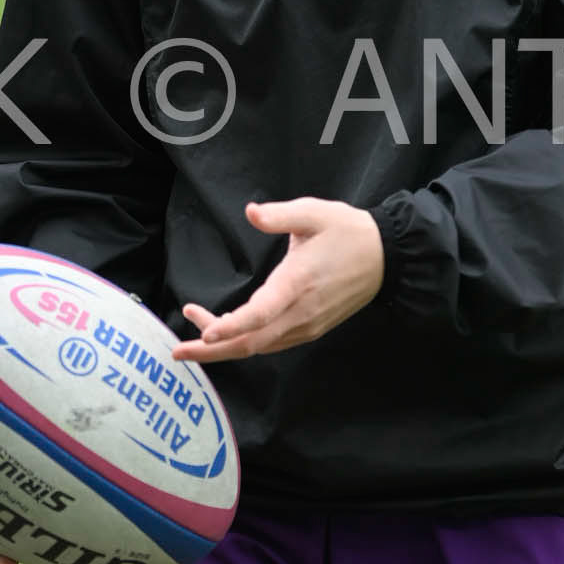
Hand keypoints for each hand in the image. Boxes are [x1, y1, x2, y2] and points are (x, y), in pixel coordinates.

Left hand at [172, 197, 383, 362]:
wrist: (385, 258)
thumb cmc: (348, 232)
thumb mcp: (315, 213)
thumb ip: (280, 215)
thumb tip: (251, 212)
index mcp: (297, 284)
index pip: (259, 315)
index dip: (230, 326)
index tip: (204, 332)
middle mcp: (300, 313)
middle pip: (251, 343)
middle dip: (211, 351)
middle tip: (178, 351)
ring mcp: (305, 325)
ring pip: (259, 347)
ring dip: (225, 345)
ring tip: (195, 331)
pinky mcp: (309, 329)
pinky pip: (271, 343)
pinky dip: (245, 342)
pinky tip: (227, 331)